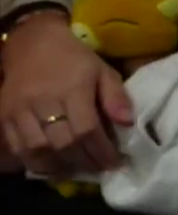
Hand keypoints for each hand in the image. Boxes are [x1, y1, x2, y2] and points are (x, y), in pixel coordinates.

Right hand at [0, 12, 127, 176]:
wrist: (32, 43)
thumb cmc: (74, 59)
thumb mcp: (102, 71)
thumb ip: (116, 97)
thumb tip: (128, 123)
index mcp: (72, 89)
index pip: (87, 130)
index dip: (102, 152)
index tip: (115, 163)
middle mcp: (43, 101)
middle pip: (62, 144)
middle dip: (84, 162)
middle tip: (98, 169)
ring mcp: (19, 110)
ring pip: (37, 149)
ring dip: (58, 167)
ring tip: (76, 171)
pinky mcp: (4, 115)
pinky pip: (16, 146)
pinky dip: (33, 161)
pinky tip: (51, 166)